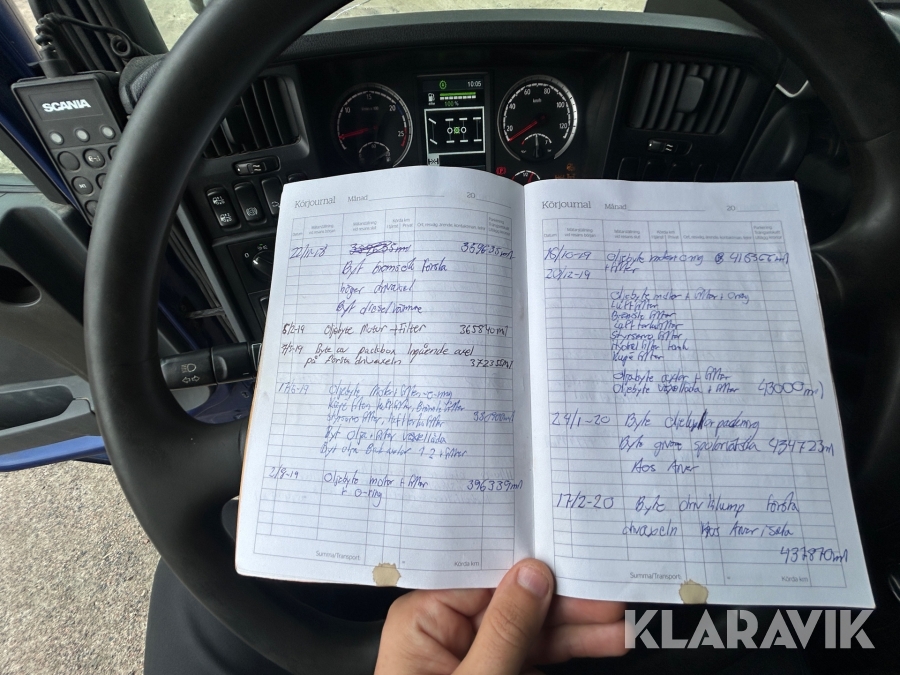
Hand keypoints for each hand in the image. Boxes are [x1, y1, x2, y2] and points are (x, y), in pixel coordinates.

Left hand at [374, 558, 627, 674]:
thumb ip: (506, 630)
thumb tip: (532, 577)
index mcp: (423, 620)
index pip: (484, 578)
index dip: (532, 568)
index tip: (574, 564)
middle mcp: (445, 632)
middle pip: (514, 602)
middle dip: (566, 603)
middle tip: (610, 600)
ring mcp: (473, 656)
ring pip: (532, 630)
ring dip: (578, 629)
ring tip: (619, 626)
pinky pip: (534, 654)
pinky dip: (568, 651)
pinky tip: (599, 644)